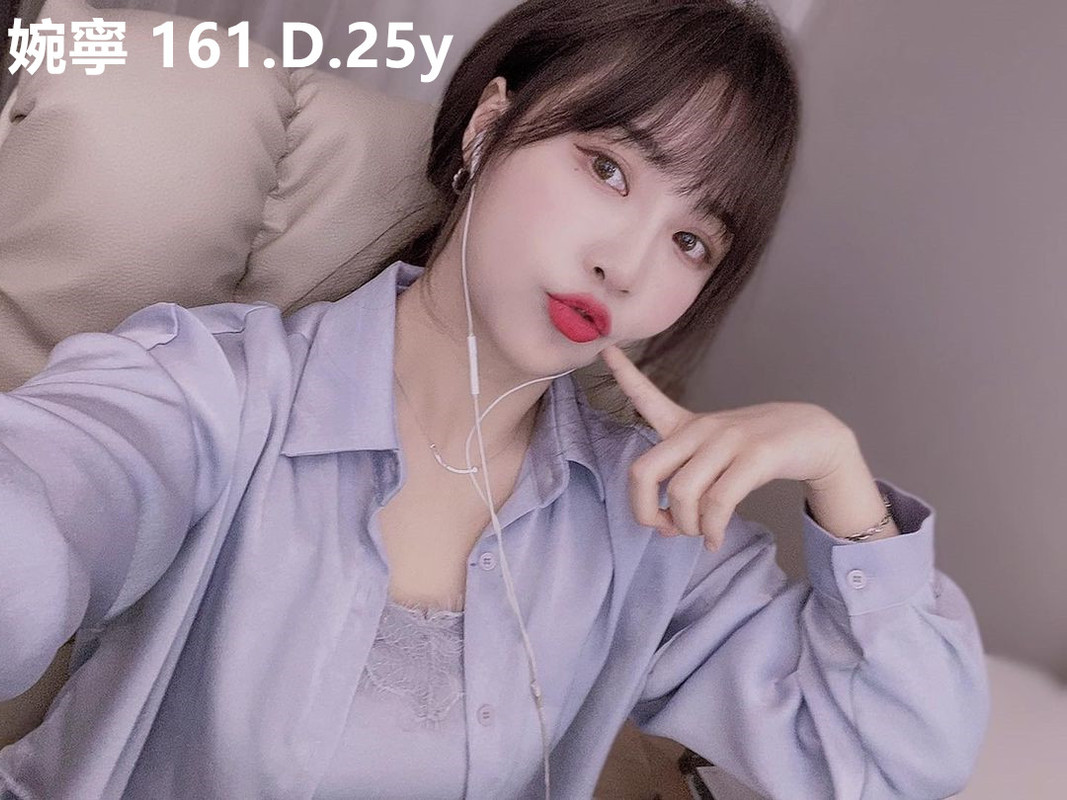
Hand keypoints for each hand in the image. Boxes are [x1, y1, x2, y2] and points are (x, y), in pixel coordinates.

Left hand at [599, 344, 857, 550]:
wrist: (816, 438)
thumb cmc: (758, 453)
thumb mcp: (715, 458)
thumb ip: (687, 486)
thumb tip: (668, 525)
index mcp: (687, 426)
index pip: (647, 397)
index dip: (624, 375)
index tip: (605, 350)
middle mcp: (702, 429)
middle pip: (644, 472)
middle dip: (645, 512)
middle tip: (666, 529)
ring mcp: (728, 440)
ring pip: (682, 494)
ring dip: (688, 527)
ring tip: (701, 534)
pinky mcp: (756, 456)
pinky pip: (719, 503)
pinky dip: (712, 530)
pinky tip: (715, 540)